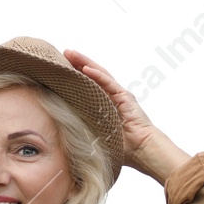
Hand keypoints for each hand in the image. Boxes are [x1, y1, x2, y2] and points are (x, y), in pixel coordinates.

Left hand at [64, 49, 189, 181]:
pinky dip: (96, 75)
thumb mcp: (98, 135)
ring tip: (70, 53)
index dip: (75, 76)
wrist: (143, 151)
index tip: (60, 69)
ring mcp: (119, 95)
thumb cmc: (124, 149)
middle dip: (78, 63)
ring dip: (84, 63)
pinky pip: (108, 83)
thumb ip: (86, 129)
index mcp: (106, 105)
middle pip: (93, 76)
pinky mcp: (124, 97)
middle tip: (63, 53)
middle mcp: (113, 97)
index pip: (89, 86)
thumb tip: (64, 131)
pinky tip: (84, 68)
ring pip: (99, 74)